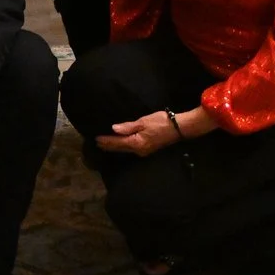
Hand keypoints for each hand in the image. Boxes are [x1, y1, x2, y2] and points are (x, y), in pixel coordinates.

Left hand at [96, 103, 214, 155]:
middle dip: (108, 146)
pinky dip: (123, 147)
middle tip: (97, 143)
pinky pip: (132, 149)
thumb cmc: (161, 122)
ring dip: (115, 147)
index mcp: (136, 143)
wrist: (179, 128)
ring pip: (126, 150)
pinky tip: (121, 144)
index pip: (117, 142)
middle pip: (120, 148)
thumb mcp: (143, 122)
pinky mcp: (148, 149)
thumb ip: (128, 127)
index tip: (96, 139)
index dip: (106, 141)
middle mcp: (138, 150)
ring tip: (106, 144)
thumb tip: (113, 129)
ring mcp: (144, 151)